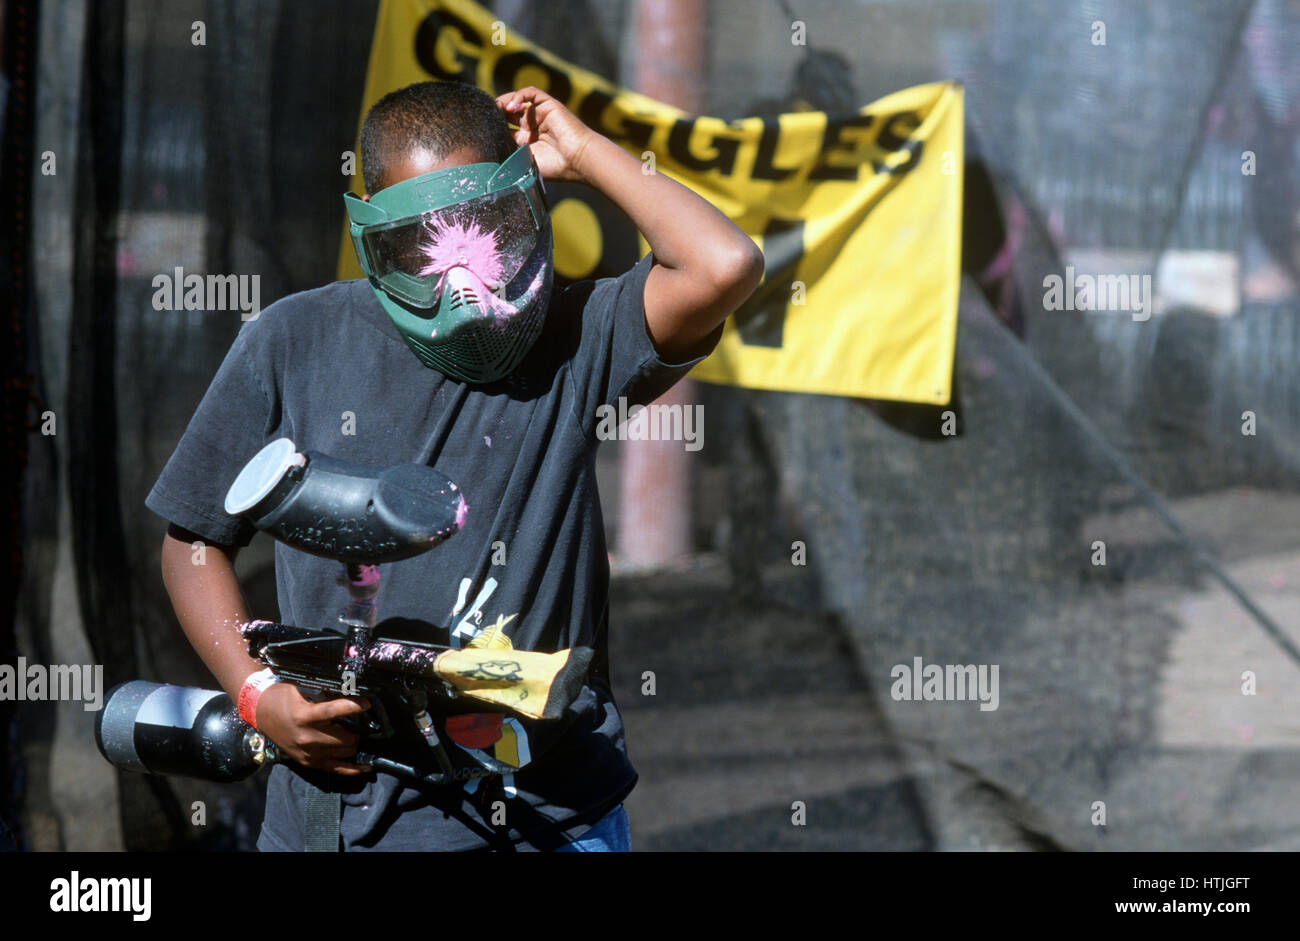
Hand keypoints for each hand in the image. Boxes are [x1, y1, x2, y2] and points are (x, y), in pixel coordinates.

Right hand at [254, 682, 371, 775]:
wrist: (260, 713)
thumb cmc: (282, 697)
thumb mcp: (301, 688)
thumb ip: (323, 692)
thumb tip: (351, 690)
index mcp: (304, 716)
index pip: (334, 712)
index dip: (354, 707)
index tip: (367, 703)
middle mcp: (306, 738)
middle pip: (345, 738)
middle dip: (358, 729)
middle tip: (361, 721)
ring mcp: (308, 753)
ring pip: (345, 752)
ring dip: (354, 743)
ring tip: (354, 732)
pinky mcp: (308, 762)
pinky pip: (337, 769)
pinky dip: (353, 768)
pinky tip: (365, 765)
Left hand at [496, 86, 595, 182]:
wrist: (576, 161)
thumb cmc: (553, 167)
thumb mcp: (522, 159)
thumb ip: (507, 148)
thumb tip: (486, 143)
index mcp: (526, 141)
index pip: (504, 126)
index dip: (492, 124)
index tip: (480, 127)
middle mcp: (532, 126)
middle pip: (507, 111)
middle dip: (496, 113)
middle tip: (486, 116)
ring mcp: (540, 114)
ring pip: (517, 100)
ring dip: (505, 103)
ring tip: (497, 110)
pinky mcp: (548, 104)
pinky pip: (530, 92)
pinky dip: (518, 96)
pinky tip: (512, 107)